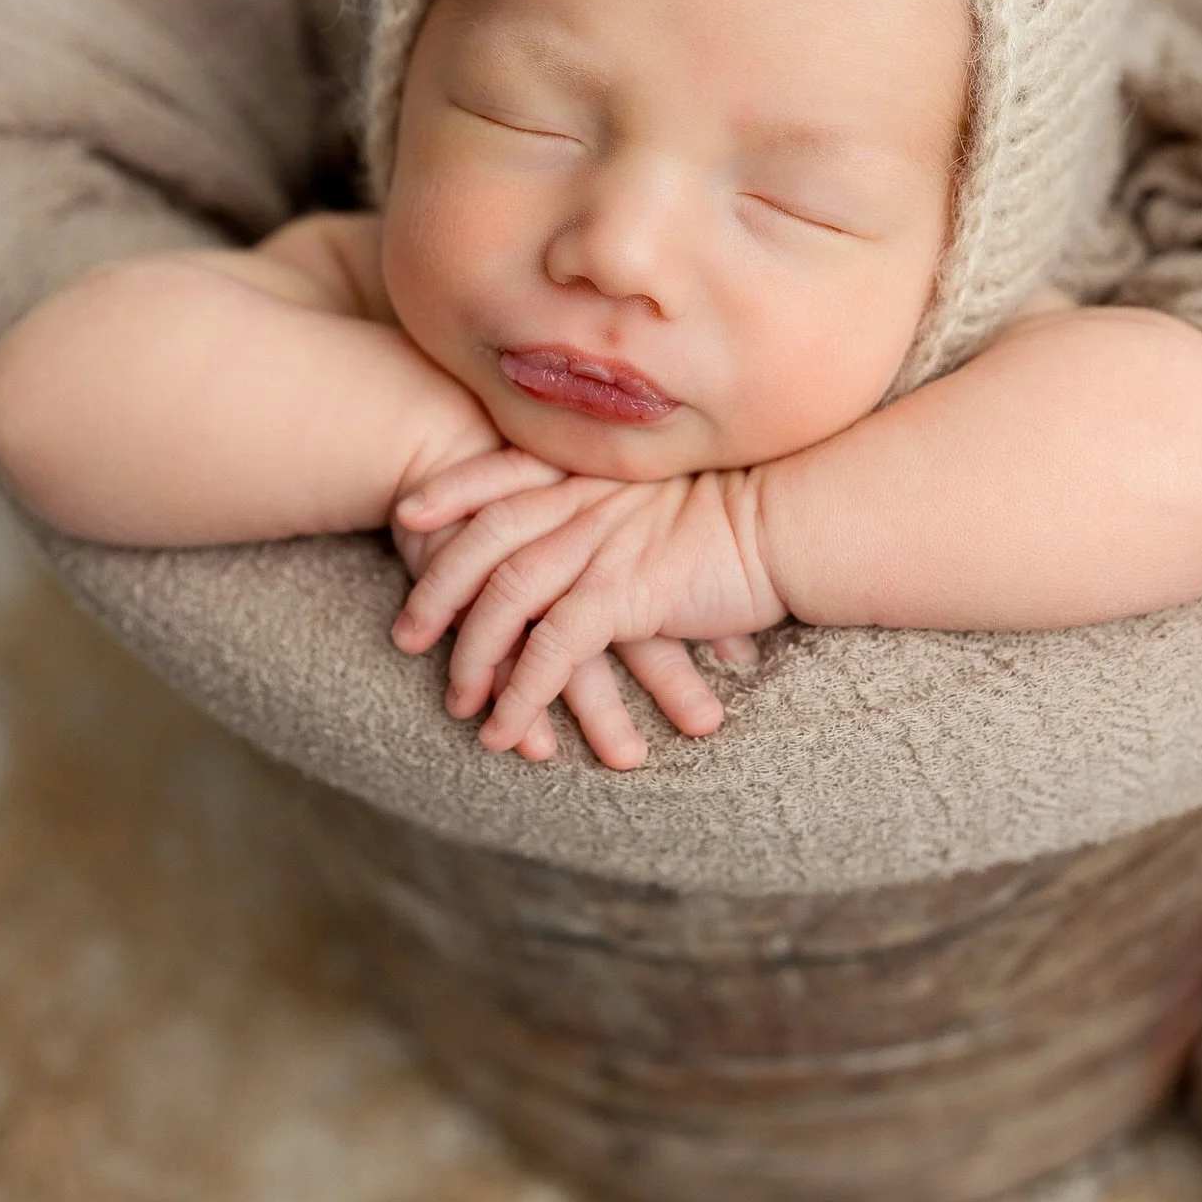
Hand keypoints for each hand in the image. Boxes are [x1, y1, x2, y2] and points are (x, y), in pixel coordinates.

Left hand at [389, 448, 784, 763]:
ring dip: (470, 657)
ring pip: (504, 599)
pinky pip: (551, 650)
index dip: (449, 490)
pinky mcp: (625, 593)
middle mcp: (585, 500)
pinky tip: (505, 732)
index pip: (500, 470)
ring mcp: (601, 543)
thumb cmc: (745, 509)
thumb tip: (596, 517)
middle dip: (434, 587)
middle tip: (406, 634)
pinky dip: (520, 694)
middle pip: (483, 538)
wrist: (794, 524)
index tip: (407, 515)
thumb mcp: (669, 487)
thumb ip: (621, 495)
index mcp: (592, 469)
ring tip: (457, 703)